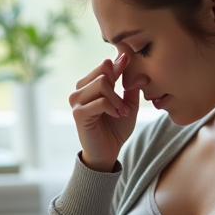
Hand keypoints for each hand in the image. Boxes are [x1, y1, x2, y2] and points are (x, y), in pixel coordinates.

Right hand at [68, 52, 140, 171]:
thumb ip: (131, 87)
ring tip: (121, 112)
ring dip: (117, 99)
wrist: (107, 152)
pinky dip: (112, 107)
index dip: (119, 65)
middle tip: (124, 106)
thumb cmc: (116, 129)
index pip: (104, 66)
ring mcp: (76, 101)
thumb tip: (138, 70)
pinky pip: (101, 101)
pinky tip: (116, 115)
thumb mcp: (128, 105)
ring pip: (102, 83)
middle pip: (103, 72)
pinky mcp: (78, 113)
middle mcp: (80, 90)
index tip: (129, 62)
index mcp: (89, 85)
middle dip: (119, 87)